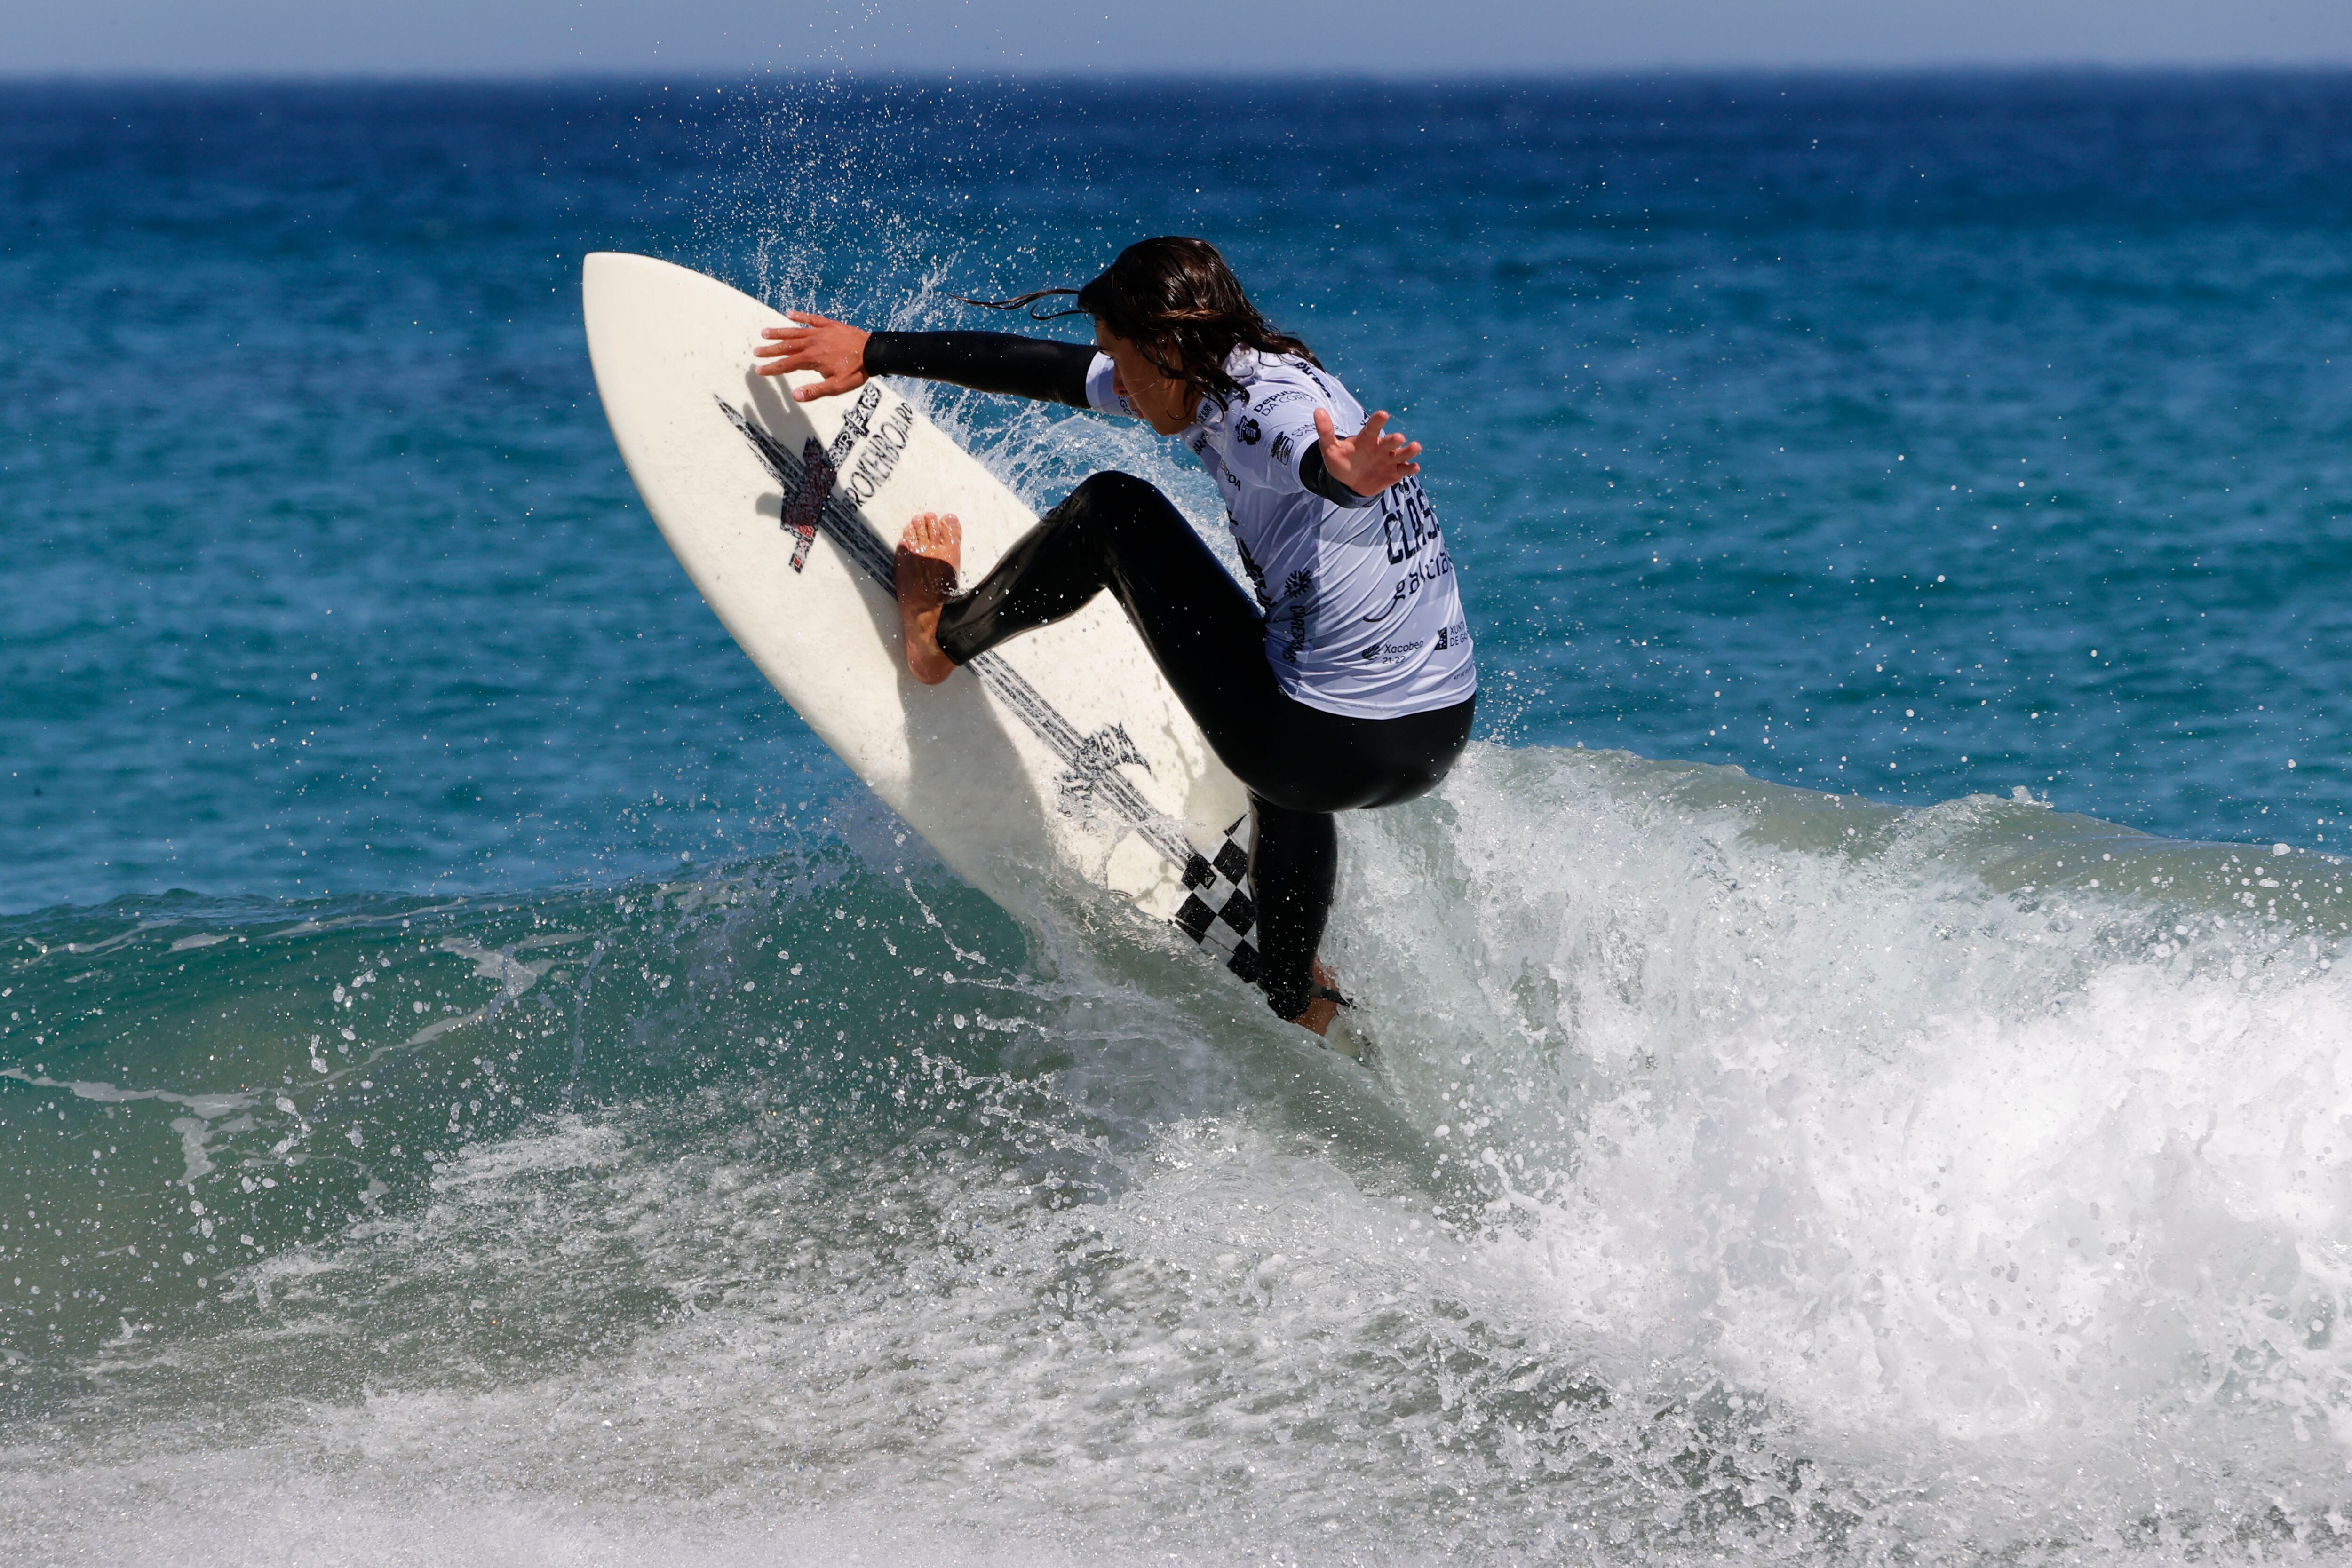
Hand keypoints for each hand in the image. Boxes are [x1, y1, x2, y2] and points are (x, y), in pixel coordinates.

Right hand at [754, 311, 870, 402]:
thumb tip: (794, 396)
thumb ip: (815, 391)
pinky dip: (800, 316)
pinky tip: (790, 314)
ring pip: (795, 331)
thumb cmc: (855, 372)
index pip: (786, 364)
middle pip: (786, 347)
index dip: (772, 368)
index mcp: (812, 359)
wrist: (873, 352)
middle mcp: (812, 343)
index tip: (759, 370)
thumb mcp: (836, 387)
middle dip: (770, 350)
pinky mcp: (829, 324)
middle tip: (756, 351)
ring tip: (765, 332)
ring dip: (779, 332)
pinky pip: (811, 318)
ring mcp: (820, 332)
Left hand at [1314, 407, 1421, 496]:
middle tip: (1398, 438)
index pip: (1373, 427)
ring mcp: (1389, 460)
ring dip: (1408, 451)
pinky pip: (1404, 470)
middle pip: (1389, 441)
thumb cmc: (1341, 462)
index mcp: (1366, 438)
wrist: (1348, 483)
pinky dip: (1410, 468)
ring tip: (1416, 447)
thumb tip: (1317, 410)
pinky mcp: (1394, 473)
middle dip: (1394, 440)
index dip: (1378, 421)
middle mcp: (1380, 447)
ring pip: (1401, 454)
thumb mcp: (1329, 448)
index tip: (1383, 415)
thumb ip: (1325, 431)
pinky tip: (1415, 467)